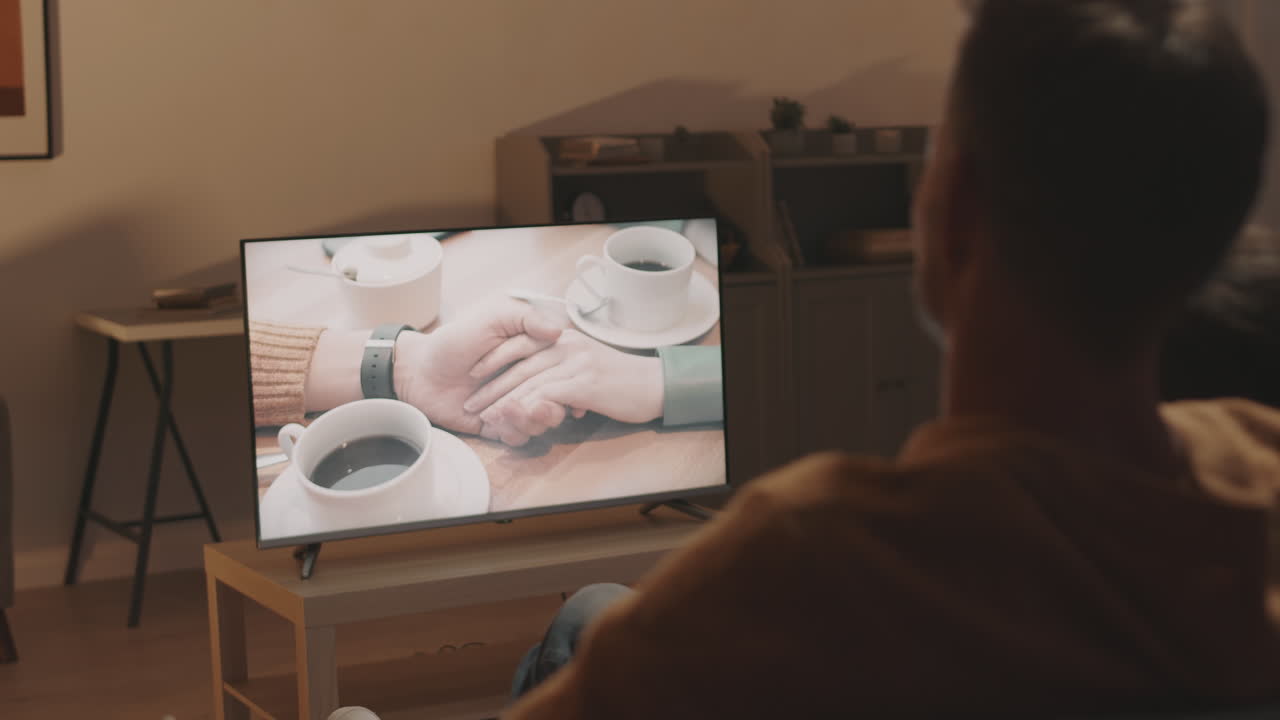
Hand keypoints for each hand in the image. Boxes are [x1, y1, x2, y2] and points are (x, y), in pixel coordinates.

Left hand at [393, 298, 565, 435]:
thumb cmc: (453, 341)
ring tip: (507, 412)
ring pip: (539, 423)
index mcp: (531, 354)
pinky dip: (511, 432)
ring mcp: (514, 404)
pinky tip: (493, 422)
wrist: (420, 372)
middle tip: (538, 408)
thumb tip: (558, 329)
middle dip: (549, 409)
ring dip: (529, 422)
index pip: (559, 371)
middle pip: (555, 401)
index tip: (558, 385)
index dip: (563, 381)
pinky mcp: (499, 425)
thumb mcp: (490, 319)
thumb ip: (524, 318)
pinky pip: (518, 437)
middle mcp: (527, 381)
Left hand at [461, 329, 664, 445]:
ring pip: (528, 382)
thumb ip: (561, 363)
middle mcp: (566, 345)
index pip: (519, 343)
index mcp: (564, 337)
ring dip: (503, 402)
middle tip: (470, 404)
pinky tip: (511, 420)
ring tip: (485, 417)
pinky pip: (545, 395)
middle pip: (518, 365)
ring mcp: (574, 362)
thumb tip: (540, 382)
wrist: (656, 385)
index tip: (473, 377)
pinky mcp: (583, 382)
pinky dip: (525, 408)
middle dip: (491, 386)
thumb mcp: (586, 362)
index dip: (493, 360)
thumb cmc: (622, 378)